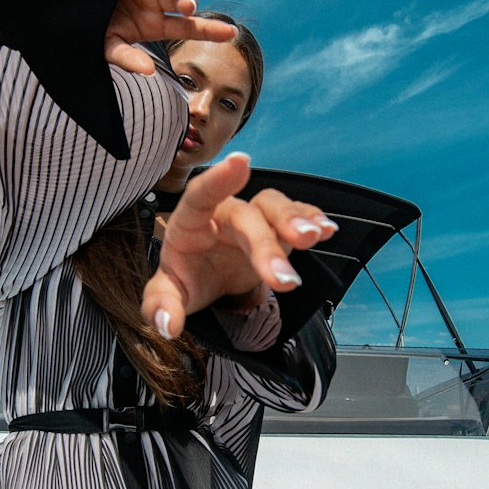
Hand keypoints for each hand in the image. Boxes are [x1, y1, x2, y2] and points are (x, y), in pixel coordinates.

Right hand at [104, 0, 237, 75]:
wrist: (68, 6)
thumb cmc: (91, 30)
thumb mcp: (108, 47)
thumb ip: (128, 58)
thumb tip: (149, 71)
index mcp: (155, 25)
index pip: (188, 27)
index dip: (210, 30)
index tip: (231, 33)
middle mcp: (154, 1)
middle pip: (180, 1)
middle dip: (186, 2)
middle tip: (186, 6)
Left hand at [140, 153, 338, 338]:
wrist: (209, 277)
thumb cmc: (188, 276)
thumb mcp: (169, 293)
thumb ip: (161, 306)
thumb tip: (167, 326)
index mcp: (191, 224)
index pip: (200, 196)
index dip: (218, 180)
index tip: (240, 162)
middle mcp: (224, 214)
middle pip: (247, 217)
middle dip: (267, 246)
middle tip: (283, 280)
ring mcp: (254, 219)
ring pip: (275, 209)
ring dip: (296, 221)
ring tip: (315, 237)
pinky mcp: (277, 229)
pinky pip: (297, 216)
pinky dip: (312, 219)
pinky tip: (327, 230)